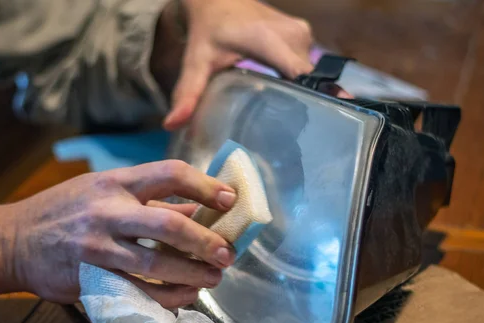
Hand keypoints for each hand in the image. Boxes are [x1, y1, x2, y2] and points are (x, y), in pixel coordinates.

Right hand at [0, 161, 236, 307]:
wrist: (13, 240)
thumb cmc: (64, 210)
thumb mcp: (104, 191)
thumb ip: (151, 200)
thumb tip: (197, 207)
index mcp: (115, 182)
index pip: (169, 174)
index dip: (205, 185)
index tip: (230, 199)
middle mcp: (107, 211)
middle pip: (168, 225)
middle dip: (205, 241)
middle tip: (227, 253)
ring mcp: (97, 247)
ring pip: (155, 264)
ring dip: (192, 274)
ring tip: (214, 278)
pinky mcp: (90, 278)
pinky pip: (137, 292)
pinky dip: (167, 297)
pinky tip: (186, 296)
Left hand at [153, 0, 313, 130]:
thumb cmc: (208, 30)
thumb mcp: (197, 62)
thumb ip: (189, 93)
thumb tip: (172, 124)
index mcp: (271, 41)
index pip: (303, 76)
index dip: (310, 102)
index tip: (305, 128)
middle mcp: (294, 36)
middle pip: (308, 80)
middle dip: (300, 104)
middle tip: (287, 131)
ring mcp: (302, 33)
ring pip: (309, 73)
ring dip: (300, 92)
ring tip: (285, 114)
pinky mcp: (304, 34)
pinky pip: (306, 64)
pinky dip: (297, 79)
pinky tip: (284, 93)